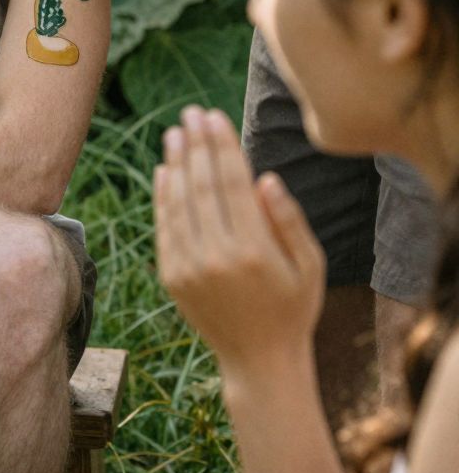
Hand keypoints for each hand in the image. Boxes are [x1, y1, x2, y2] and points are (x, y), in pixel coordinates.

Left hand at [154, 107, 325, 373]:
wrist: (259, 360)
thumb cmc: (294, 307)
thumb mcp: (309, 265)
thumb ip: (289, 220)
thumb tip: (264, 178)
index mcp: (254, 250)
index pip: (231, 184)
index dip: (221, 146)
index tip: (214, 116)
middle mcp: (215, 256)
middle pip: (201, 187)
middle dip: (195, 145)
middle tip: (190, 113)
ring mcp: (188, 267)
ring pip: (177, 203)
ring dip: (175, 164)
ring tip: (174, 133)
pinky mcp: (172, 277)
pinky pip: (164, 227)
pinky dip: (163, 197)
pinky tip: (165, 172)